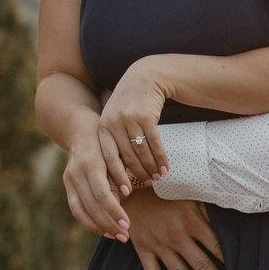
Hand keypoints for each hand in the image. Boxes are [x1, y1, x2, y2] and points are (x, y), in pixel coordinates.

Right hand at [61, 121, 133, 240]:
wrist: (81, 131)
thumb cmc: (106, 143)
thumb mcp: (116, 155)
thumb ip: (118, 176)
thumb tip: (124, 199)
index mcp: (91, 163)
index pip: (102, 194)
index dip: (115, 211)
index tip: (128, 224)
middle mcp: (76, 172)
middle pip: (92, 206)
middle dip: (109, 224)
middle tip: (126, 236)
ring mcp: (69, 179)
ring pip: (81, 211)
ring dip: (99, 227)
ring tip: (116, 236)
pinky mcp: (67, 185)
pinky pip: (76, 209)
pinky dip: (89, 222)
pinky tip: (103, 230)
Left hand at [99, 59, 170, 186]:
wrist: (145, 76)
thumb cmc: (130, 104)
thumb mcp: (115, 119)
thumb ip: (113, 141)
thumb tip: (116, 173)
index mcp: (102, 126)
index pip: (108, 158)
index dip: (117, 177)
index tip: (125, 193)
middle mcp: (113, 122)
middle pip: (127, 157)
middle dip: (138, 174)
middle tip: (148, 185)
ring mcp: (129, 118)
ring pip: (141, 152)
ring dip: (151, 168)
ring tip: (158, 178)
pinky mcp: (146, 115)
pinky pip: (154, 143)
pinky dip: (161, 158)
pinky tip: (165, 168)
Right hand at [125, 189, 223, 269]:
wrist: (130, 192)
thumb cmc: (164, 192)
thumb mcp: (188, 194)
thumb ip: (207, 207)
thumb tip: (230, 216)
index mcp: (191, 220)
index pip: (215, 245)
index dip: (229, 259)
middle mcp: (176, 236)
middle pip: (200, 263)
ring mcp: (159, 244)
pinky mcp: (144, 249)